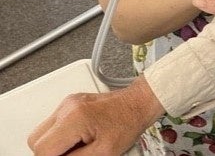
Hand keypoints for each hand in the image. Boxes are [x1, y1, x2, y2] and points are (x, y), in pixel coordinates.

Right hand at [27, 76, 162, 154]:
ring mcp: (68, 104)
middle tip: (74, 154)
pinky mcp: (71, 104)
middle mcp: (67, 108)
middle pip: (36, 141)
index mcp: (74, 118)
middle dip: (50, 153)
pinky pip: (53, 124)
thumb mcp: (103, 152)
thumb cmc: (128, 122)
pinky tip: (79, 138)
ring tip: (78, 146)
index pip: (42, 149)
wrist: (139, 103)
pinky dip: (61, 135)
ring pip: (42, 132)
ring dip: (54, 144)